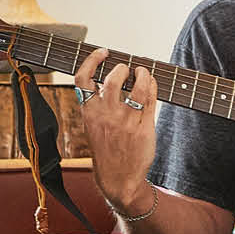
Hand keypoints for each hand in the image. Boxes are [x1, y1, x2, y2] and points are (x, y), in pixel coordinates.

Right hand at [74, 49, 158, 210]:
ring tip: (142, 73)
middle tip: (127, 69)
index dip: (92, 60)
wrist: (119, 181)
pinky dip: (152, 85)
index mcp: (89, 113)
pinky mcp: (144, 128)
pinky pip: (150, 99)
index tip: (102, 52)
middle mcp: (106, 116)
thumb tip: (107, 79)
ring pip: (136, 86)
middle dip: (122, 68)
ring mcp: (126, 122)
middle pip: (113, 79)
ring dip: (142, 73)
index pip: (82, 79)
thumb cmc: (107, 152)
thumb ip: (96, 104)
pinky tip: (150, 83)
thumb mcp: (93, 127)